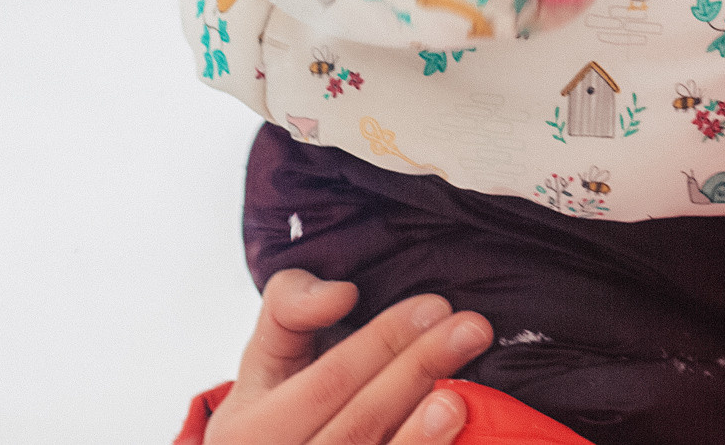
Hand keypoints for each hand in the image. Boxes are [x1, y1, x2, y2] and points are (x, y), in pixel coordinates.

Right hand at [204, 270, 491, 444]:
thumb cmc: (274, 405)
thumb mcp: (265, 356)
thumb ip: (288, 307)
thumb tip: (340, 294)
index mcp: (252, 430)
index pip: (326, 382)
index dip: (381, 342)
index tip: (434, 305)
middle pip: (358, 424)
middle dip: (417, 371)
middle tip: (472, 329)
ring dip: (420, 437)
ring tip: (459, 398)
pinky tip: (456, 436)